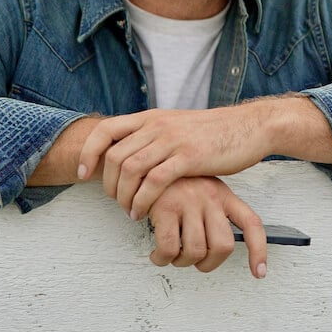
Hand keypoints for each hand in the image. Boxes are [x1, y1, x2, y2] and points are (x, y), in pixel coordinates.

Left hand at [78, 106, 272, 218]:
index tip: (82, 174)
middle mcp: (157, 125)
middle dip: (108, 184)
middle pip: (114, 156)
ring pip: (130, 169)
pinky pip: (154, 181)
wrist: (249, 127)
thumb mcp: (176, 126)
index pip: (105, 130)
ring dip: (124, 197)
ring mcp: (172, 140)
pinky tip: (144, 213)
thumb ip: (153, 136)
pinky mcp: (188, 157)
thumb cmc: (213, 133)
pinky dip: (142, 201)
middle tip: (115, 202)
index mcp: (151, 118)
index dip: (88, 152)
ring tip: (130, 212)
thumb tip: (130, 152)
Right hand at [145, 176, 267, 277]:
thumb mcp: (201, 188)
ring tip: (171, 255)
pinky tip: (157, 254)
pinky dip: (162, 259)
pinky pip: (169, 248)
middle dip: (208, 264)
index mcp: (224, 194)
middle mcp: (211, 197)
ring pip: (196, 251)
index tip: (259, 273)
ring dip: (182, 262)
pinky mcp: (166, 207)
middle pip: (223, 246)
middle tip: (192, 261)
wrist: (144, 162)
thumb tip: (214, 248)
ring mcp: (189, 201)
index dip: (258, 251)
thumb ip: (212, 212)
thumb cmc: (172, 182)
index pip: (251, 223)